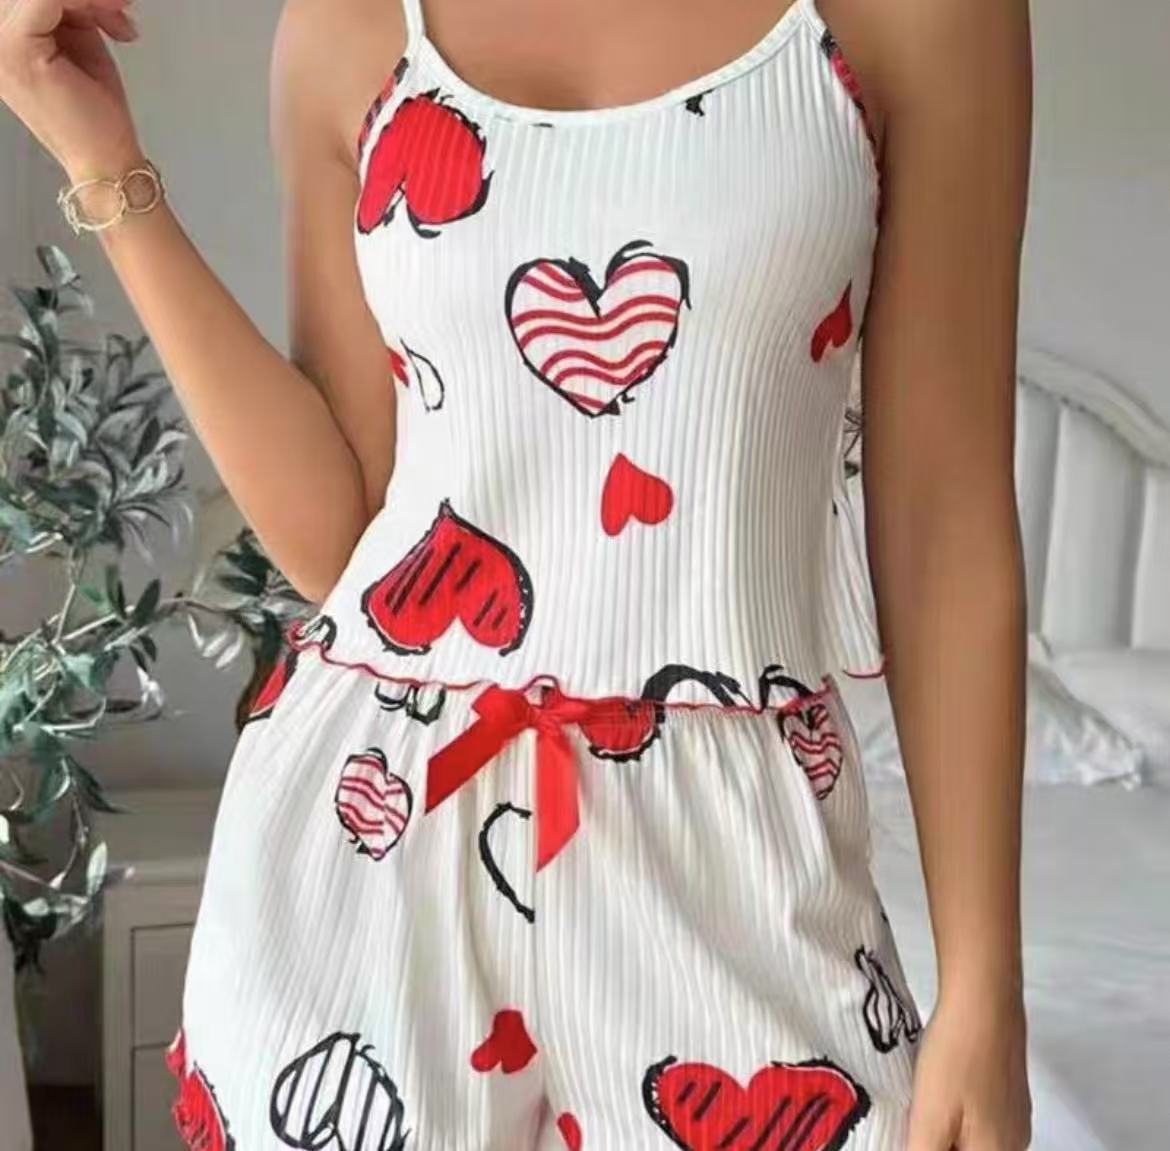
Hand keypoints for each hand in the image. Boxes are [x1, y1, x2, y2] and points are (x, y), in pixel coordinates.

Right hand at [0, 0, 142, 180]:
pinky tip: (115, 22)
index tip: (116, 4)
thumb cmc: (94, 113)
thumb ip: (67, 6)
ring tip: (119, 24)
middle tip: (119, 11)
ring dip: (90, 0)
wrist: (104, 159)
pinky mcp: (15, 47)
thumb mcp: (77, 39)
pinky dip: (88, 2)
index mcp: (3, 33)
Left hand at [907, 981, 1031, 1150]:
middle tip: (914, 1120)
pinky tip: (938, 1094)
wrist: (985, 1000)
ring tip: (920, 1108)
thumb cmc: (955, 1059)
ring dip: (948, 1134)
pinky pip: (983, 1122)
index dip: (933, 1147)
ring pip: (977, 1141)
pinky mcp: (1010, 1091)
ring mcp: (1016, 1116)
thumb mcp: (930, 1117)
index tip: (916, 1131)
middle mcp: (1015, 1144)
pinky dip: (958, 1118)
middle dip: (940, 1142)